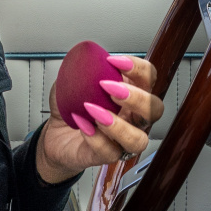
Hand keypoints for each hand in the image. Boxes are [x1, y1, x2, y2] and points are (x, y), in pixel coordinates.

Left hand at [35, 54, 160, 182]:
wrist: (55, 134)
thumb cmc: (72, 106)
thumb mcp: (72, 79)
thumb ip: (82, 67)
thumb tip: (86, 54)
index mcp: (131, 92)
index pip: (149, 77)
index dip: (138, 68)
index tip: (114, 61)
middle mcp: (134, 117)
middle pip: (155, 109)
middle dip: (136, 97)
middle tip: (108, 87)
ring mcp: (123, 139)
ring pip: (139, 139)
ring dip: (118, 124)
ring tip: (93, 110)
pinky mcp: (107, 156)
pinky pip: (110, 152)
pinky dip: (95, 138)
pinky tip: (81, 124)